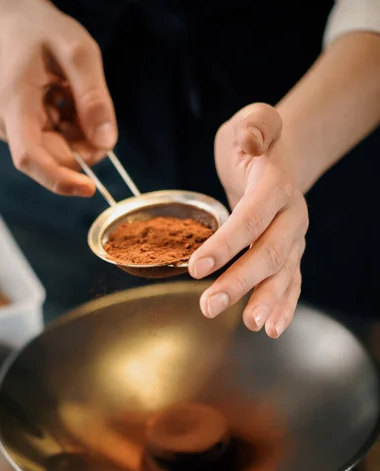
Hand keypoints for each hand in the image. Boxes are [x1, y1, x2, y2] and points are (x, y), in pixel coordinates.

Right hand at [0, 0, 116, 195]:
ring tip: (75, 95)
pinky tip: (70, 102)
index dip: (60, 179)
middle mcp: (11, 126)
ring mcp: (19, 132)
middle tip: (92, 107)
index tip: (90, 188)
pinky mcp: (30, 134)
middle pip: (56, 159)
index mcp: (15, 106)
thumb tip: (106, 142)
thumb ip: (94, 97)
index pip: (30, 158)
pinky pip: (64, 145)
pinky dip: (78, 130)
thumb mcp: (79, 53)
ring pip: (64, 154)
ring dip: (83, 134)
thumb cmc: (46, 33)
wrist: (22, 26)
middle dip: (85, 145)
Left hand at [189, 103, 307, 338]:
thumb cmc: (255, 145)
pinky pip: (292, 283)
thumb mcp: (253, 122)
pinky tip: (270, 328)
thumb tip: (250, 142)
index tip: (196, 267)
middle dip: (239, 282)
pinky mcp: (291, 254)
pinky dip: (284, 306)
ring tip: (249, 324)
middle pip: (268, 253)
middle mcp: (291, 216)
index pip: (251, 218)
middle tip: (208, 306)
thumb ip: (255, 126)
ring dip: (265, 301)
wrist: (282, 161)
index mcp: (276, 186)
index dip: (226, 244)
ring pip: (283, 274)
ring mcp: (294, 238)